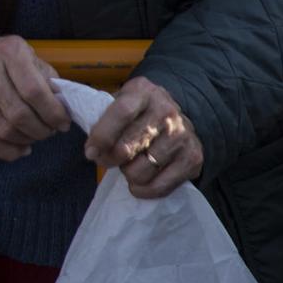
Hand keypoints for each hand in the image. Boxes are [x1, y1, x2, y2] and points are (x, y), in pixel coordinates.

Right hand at [0, 33, 72, 161]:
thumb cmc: (4, 62)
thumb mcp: (30, 59)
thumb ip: (48, 82)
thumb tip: (64, 109)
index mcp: (8, 51)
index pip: (34, 91)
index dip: (53, 113)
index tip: (63, 123)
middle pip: (18, 114)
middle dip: (41, 130)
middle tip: (49, 132)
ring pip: (3, 130)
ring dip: (26, 140)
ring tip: (34, 137)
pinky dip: (8, 152)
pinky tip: (20, 148)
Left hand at [84, 76, 203, 198]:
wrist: (177, 119)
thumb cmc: (138, 114)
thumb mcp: (120, 102)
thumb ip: (103, 119)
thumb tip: (92, 150)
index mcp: (143, 92)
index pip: (121, 113)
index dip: (102, 135)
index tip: (90, 152)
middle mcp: (166, 111)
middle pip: (128, 146)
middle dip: (110, 159)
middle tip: (107, 160)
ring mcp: (182, 135)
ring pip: (140, 170)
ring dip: (128, 173)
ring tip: (129, 164)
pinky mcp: (193, 158)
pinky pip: (159, 186)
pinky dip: (143, 190)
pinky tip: (139, 182)